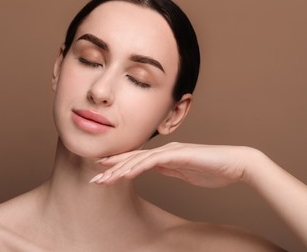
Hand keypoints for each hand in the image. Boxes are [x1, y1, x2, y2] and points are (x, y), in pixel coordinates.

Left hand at [90, 142, 256, 187]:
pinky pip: (154, 161)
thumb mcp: (184, 172)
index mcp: (165, 155)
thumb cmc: (213, 169)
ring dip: (120, 169)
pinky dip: (138, 167)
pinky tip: (125, 173)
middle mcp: (165, 150)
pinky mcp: (180, 154)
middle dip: (112, 168)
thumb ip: (169, 168)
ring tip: (103, 179)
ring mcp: (172, 151)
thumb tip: (154, 168)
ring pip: (139, 159)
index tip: (102, 175)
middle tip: (94, 179)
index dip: (119, 166)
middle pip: (133, 158)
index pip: (137, 161)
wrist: (236, 164)